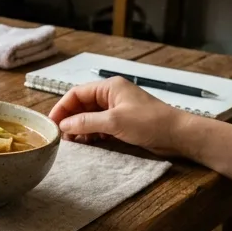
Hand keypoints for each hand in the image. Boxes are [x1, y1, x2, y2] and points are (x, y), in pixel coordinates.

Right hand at [47, 76, 191, 155]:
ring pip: (90, 117)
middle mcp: (112, 95)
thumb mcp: (114, 122)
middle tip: (59, 135)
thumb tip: (64, 125)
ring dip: (80, 128)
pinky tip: (86, 143)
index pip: (76, 93)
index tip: (51, 123)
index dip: (62, 107)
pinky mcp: (123, 123)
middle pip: (82, 105)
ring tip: (71, 142)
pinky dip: (91, 134)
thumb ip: (86, 122)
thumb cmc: (150, 123)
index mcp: (109, 87)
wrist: (179, 135)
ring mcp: (118, 110)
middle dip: (70, 119)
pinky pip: (100, 126)